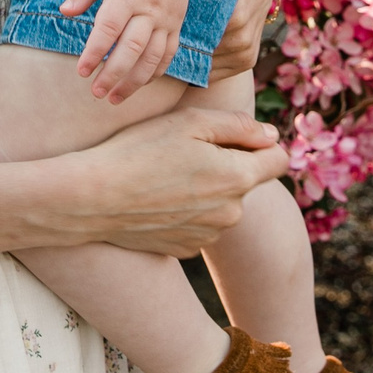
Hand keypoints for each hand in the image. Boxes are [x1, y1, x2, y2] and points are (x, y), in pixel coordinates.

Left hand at [60, 0, 196, 102]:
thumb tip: (65, 12)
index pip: (109, 29)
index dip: (95, 52)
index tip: (81, 71)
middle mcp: (150, 7)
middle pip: (132, 48)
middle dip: (113, 74)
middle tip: (95, 93)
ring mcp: (167, 17)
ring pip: (153, 56)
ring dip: (135, 81)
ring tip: (115, 98)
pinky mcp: (178, 21)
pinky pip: (169, 52)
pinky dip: (156, 71)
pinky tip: (140, 84)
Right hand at [62, 109, 290, 255]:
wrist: (93, 198)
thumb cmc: (139, 150)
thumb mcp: (189, 122)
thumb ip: (238, 125)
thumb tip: (269, 135)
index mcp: (238, 178)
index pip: (279, 159)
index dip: (262, 143)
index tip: (236, 135)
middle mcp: (231, 212)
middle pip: (247, 181)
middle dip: (229, 165)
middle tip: (185, 151)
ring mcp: (209, 235)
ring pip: (223, 204)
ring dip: (207, 190)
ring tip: (166, 175)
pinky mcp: (186, 249)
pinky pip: (200, 224)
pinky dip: (187, 211)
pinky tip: (157, 199)